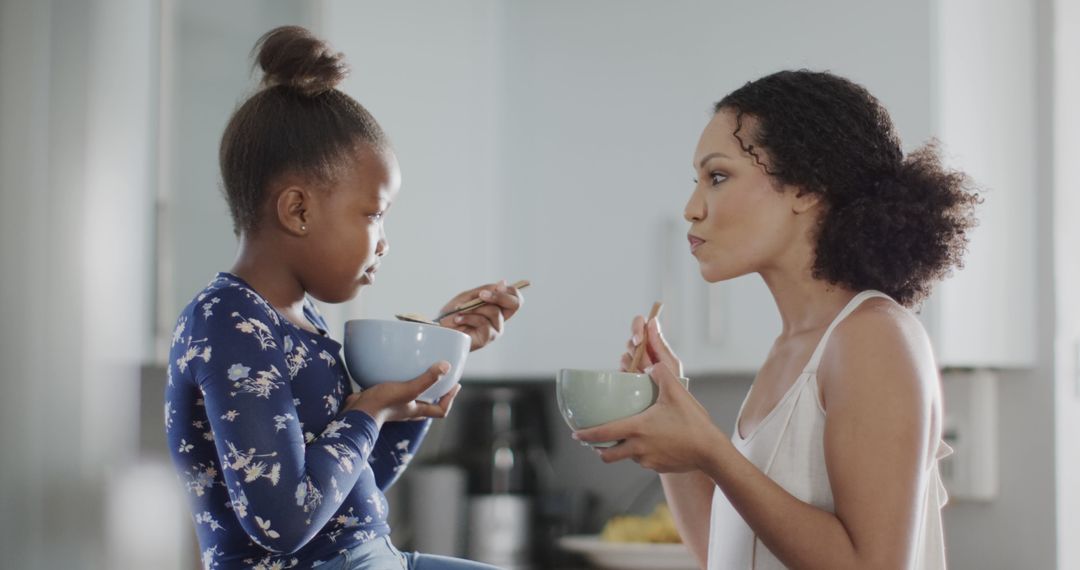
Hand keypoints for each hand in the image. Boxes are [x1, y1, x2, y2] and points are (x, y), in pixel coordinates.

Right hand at [343, 361, 461, 426]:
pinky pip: (396, 390)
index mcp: (417, 411)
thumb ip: (427, 379)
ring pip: (412, 398)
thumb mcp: (408, 389)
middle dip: (437, 392)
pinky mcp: (383, 398)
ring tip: (422, 371)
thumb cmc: (383, 403)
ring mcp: (395, 405)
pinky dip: (401, 381)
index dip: (450, 399)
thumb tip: (447, 367)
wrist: (357, 411)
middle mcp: (408, 410)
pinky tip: (397, 369)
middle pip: (428, 404)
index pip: (441, 410)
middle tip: (442, 377)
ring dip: (419, 387)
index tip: (456, 384)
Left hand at [437, 279, 523, 350]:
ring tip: (461, 312)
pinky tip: (458, 320)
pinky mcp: (487, 338)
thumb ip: (485, 291)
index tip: (498, 286)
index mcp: (497, 308)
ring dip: (475, 309)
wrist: (439, 330)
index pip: (515, 298)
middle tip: (482, 295)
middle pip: (515, 304)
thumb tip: (503, 282)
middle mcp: (499, 319)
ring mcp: (495, 330)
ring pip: (495, 311)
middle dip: (500, 296)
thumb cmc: (452, 314)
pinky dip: (468, 318)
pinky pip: (483, 322)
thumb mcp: (468, 297)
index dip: (510, 290)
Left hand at [573, 361, 719, 472]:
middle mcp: (638, 448)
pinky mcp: (658, 467)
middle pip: (607, 454)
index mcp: (637, 428)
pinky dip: (640, 452)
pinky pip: (642, 460)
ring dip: (621, 449)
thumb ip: (660, 374)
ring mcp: (647, 461)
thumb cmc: (692, 422)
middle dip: (598, 448)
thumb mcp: (676, 392)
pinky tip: (650, 442)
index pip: (602, 434)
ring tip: (626, 437)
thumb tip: (650, 364)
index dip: (585, 435)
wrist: (711, 451)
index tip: (575, 434)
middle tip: (595, 440)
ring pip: (625, 457)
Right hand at [622, 314, 684, 376]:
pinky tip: (637, 381)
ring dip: (635, 366)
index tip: (639, 340)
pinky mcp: (626, 375)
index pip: (641, 324)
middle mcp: (642, 351)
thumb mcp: (670, 362)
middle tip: (644, 364)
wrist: (669, 403)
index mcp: (654, 343)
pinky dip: (628, 375)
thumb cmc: (674, 382)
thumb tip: (652, 321)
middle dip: (637, 352)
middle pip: (631, 340)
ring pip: (624, 356)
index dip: (637, 327)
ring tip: (646, 376)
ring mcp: (633, 363)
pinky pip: (620, 370)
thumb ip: (660, 344)